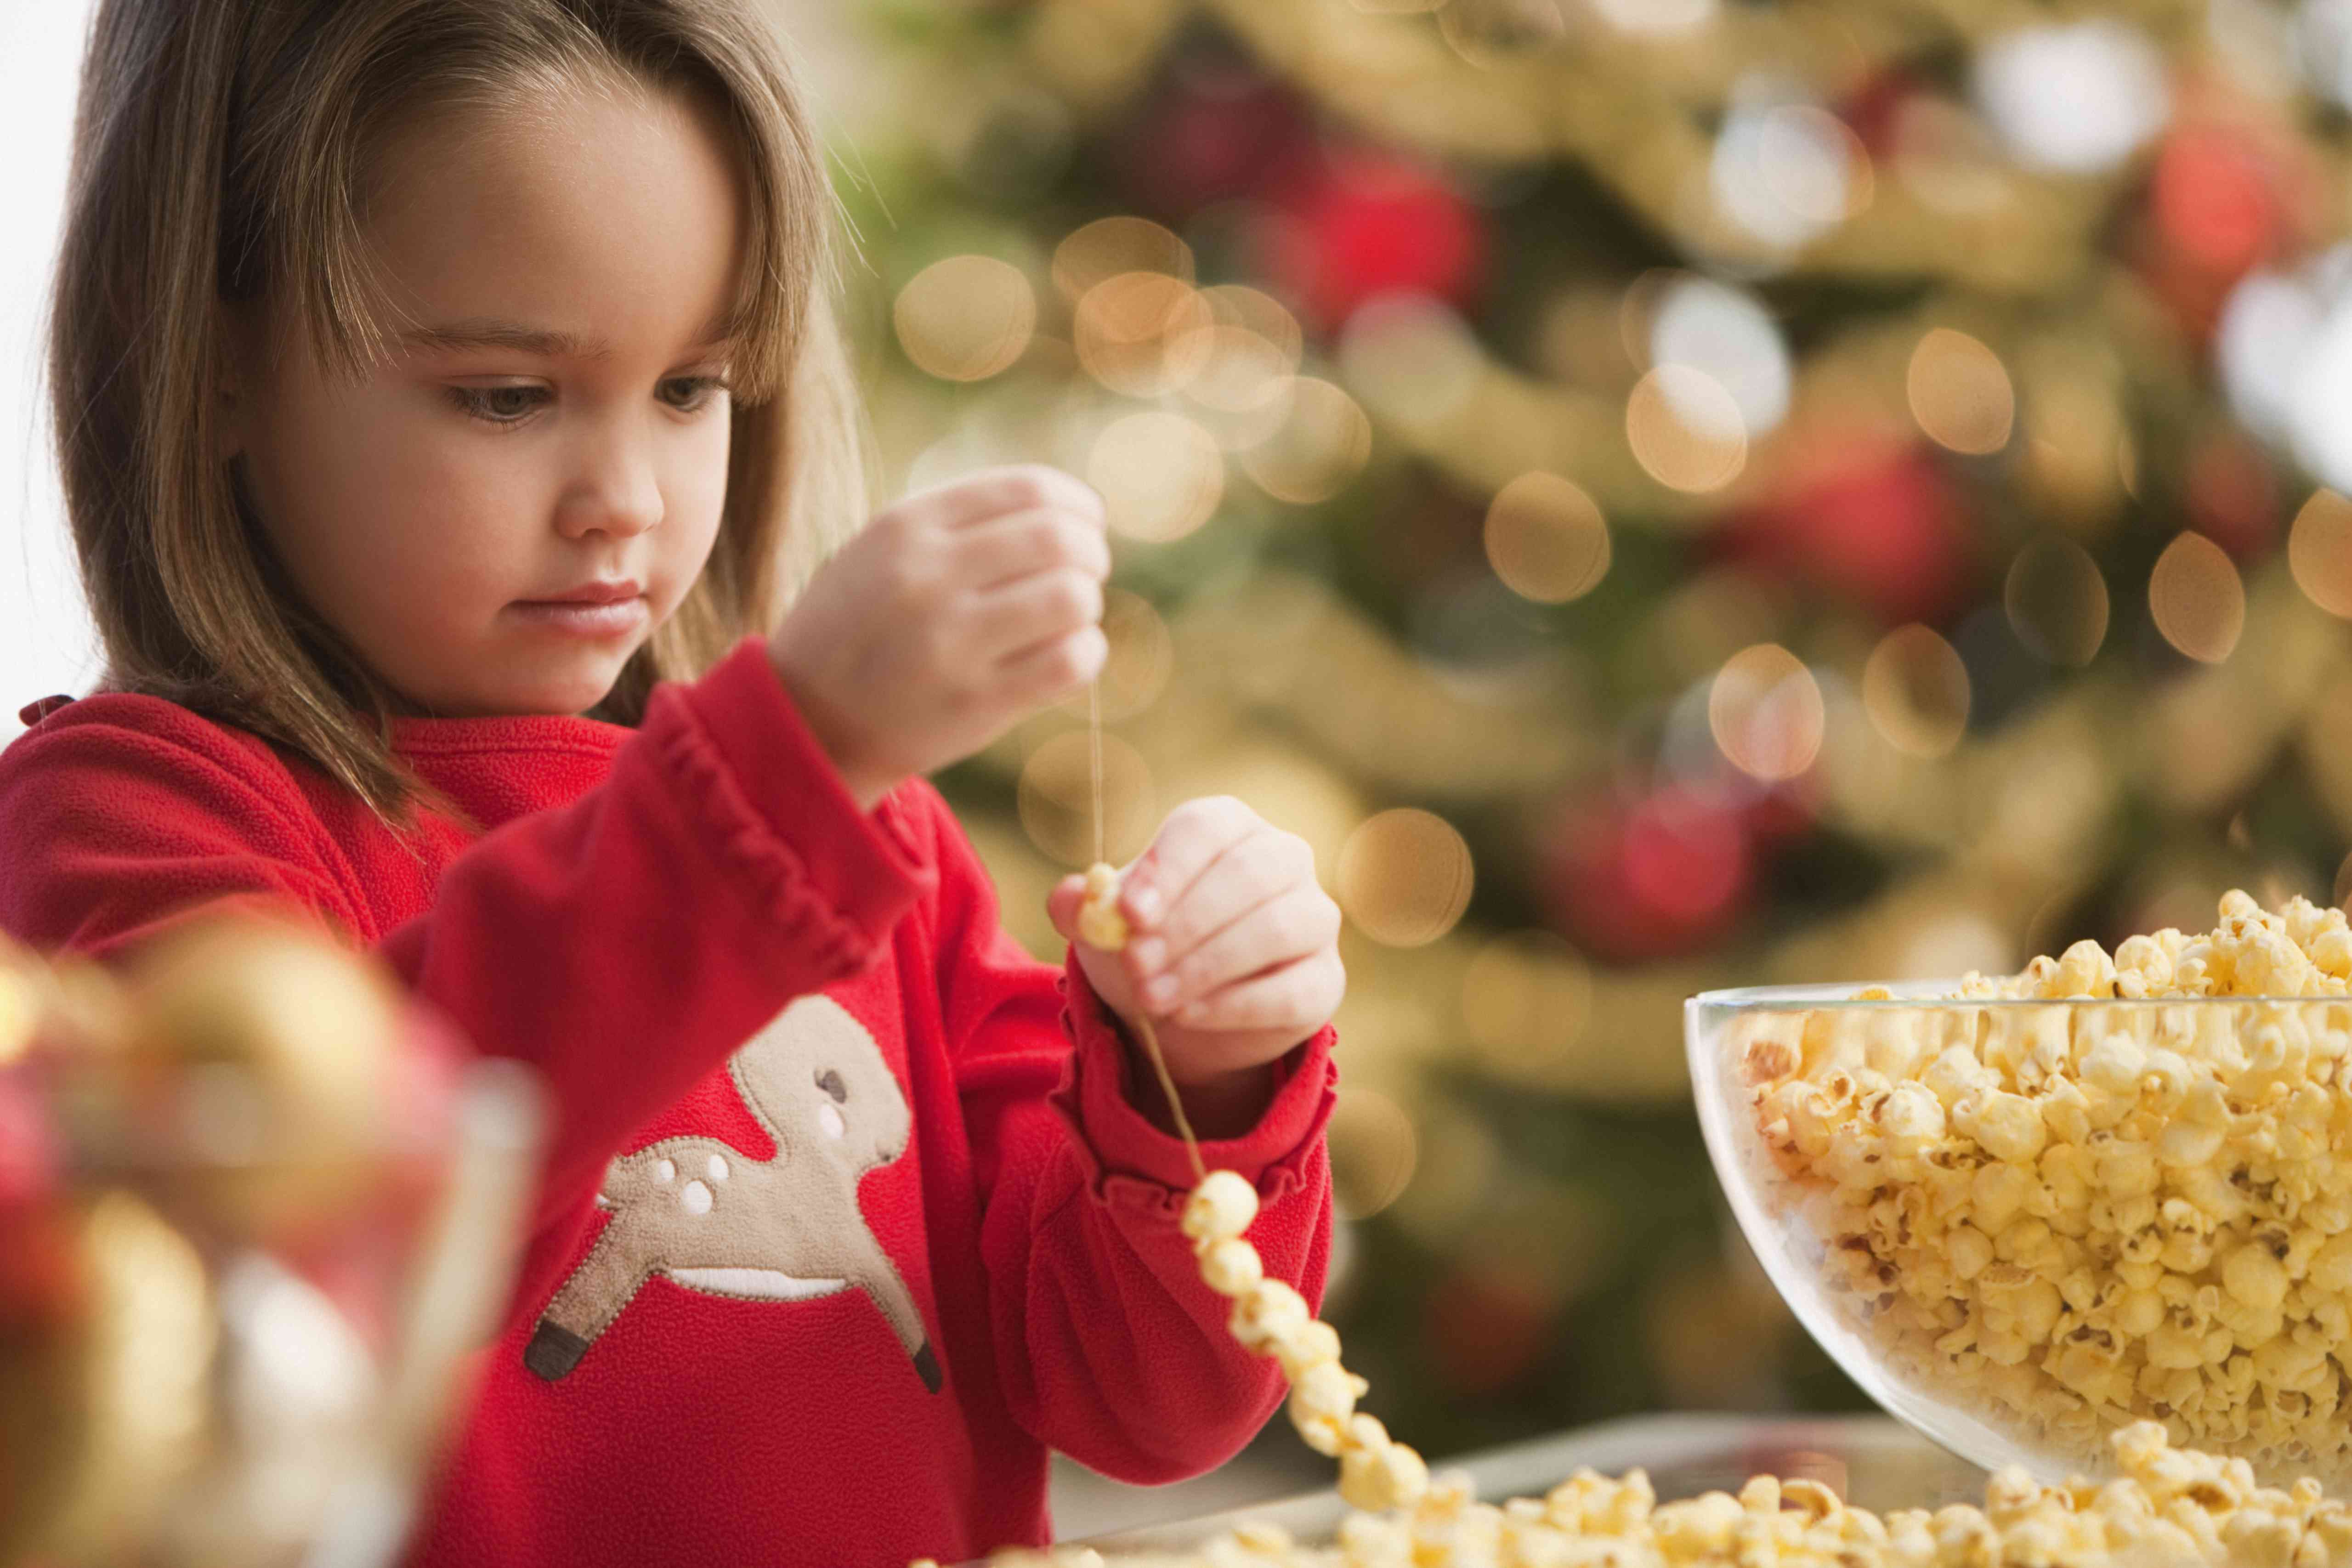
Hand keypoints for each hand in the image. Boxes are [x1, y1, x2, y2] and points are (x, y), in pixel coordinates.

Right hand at [767, 465, 1110, 810]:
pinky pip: (1070, 661)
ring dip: (1087, 603)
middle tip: (1085, 571)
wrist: (807, 724)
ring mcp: (952, 642)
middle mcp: (928, 577)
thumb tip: (1068, 510)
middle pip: (1060, 538)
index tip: (1084, 523)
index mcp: (906, 527)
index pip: (1029, 488)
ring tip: (1067, 617)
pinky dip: (1086, 651)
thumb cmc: (860, 628)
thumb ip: (960, 524)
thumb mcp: (882, 551)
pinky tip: (1066, 654)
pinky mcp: (976, 703)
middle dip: (1091, 552)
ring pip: (1073, 597)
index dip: (1076, 504)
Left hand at [1048, 797, 1344, 1134]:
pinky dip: (1234, 1005)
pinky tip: (1188, 1015)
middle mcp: (1284, 860)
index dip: (1170, 866)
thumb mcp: (1108, 925)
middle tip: (1135, 963)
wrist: (1184, 1014)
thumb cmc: (1151, 945)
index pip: (1208, 827)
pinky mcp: (1324, 980)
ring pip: (1277, 927)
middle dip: (1185, 924)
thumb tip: (1071, 898)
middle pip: (1248, 873)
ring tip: (1151, 996)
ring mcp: (1314, 918)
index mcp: (1230, 827)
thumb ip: (1084, 907)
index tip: (1130, 913)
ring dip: (1206, 965)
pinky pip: (1292, 990)